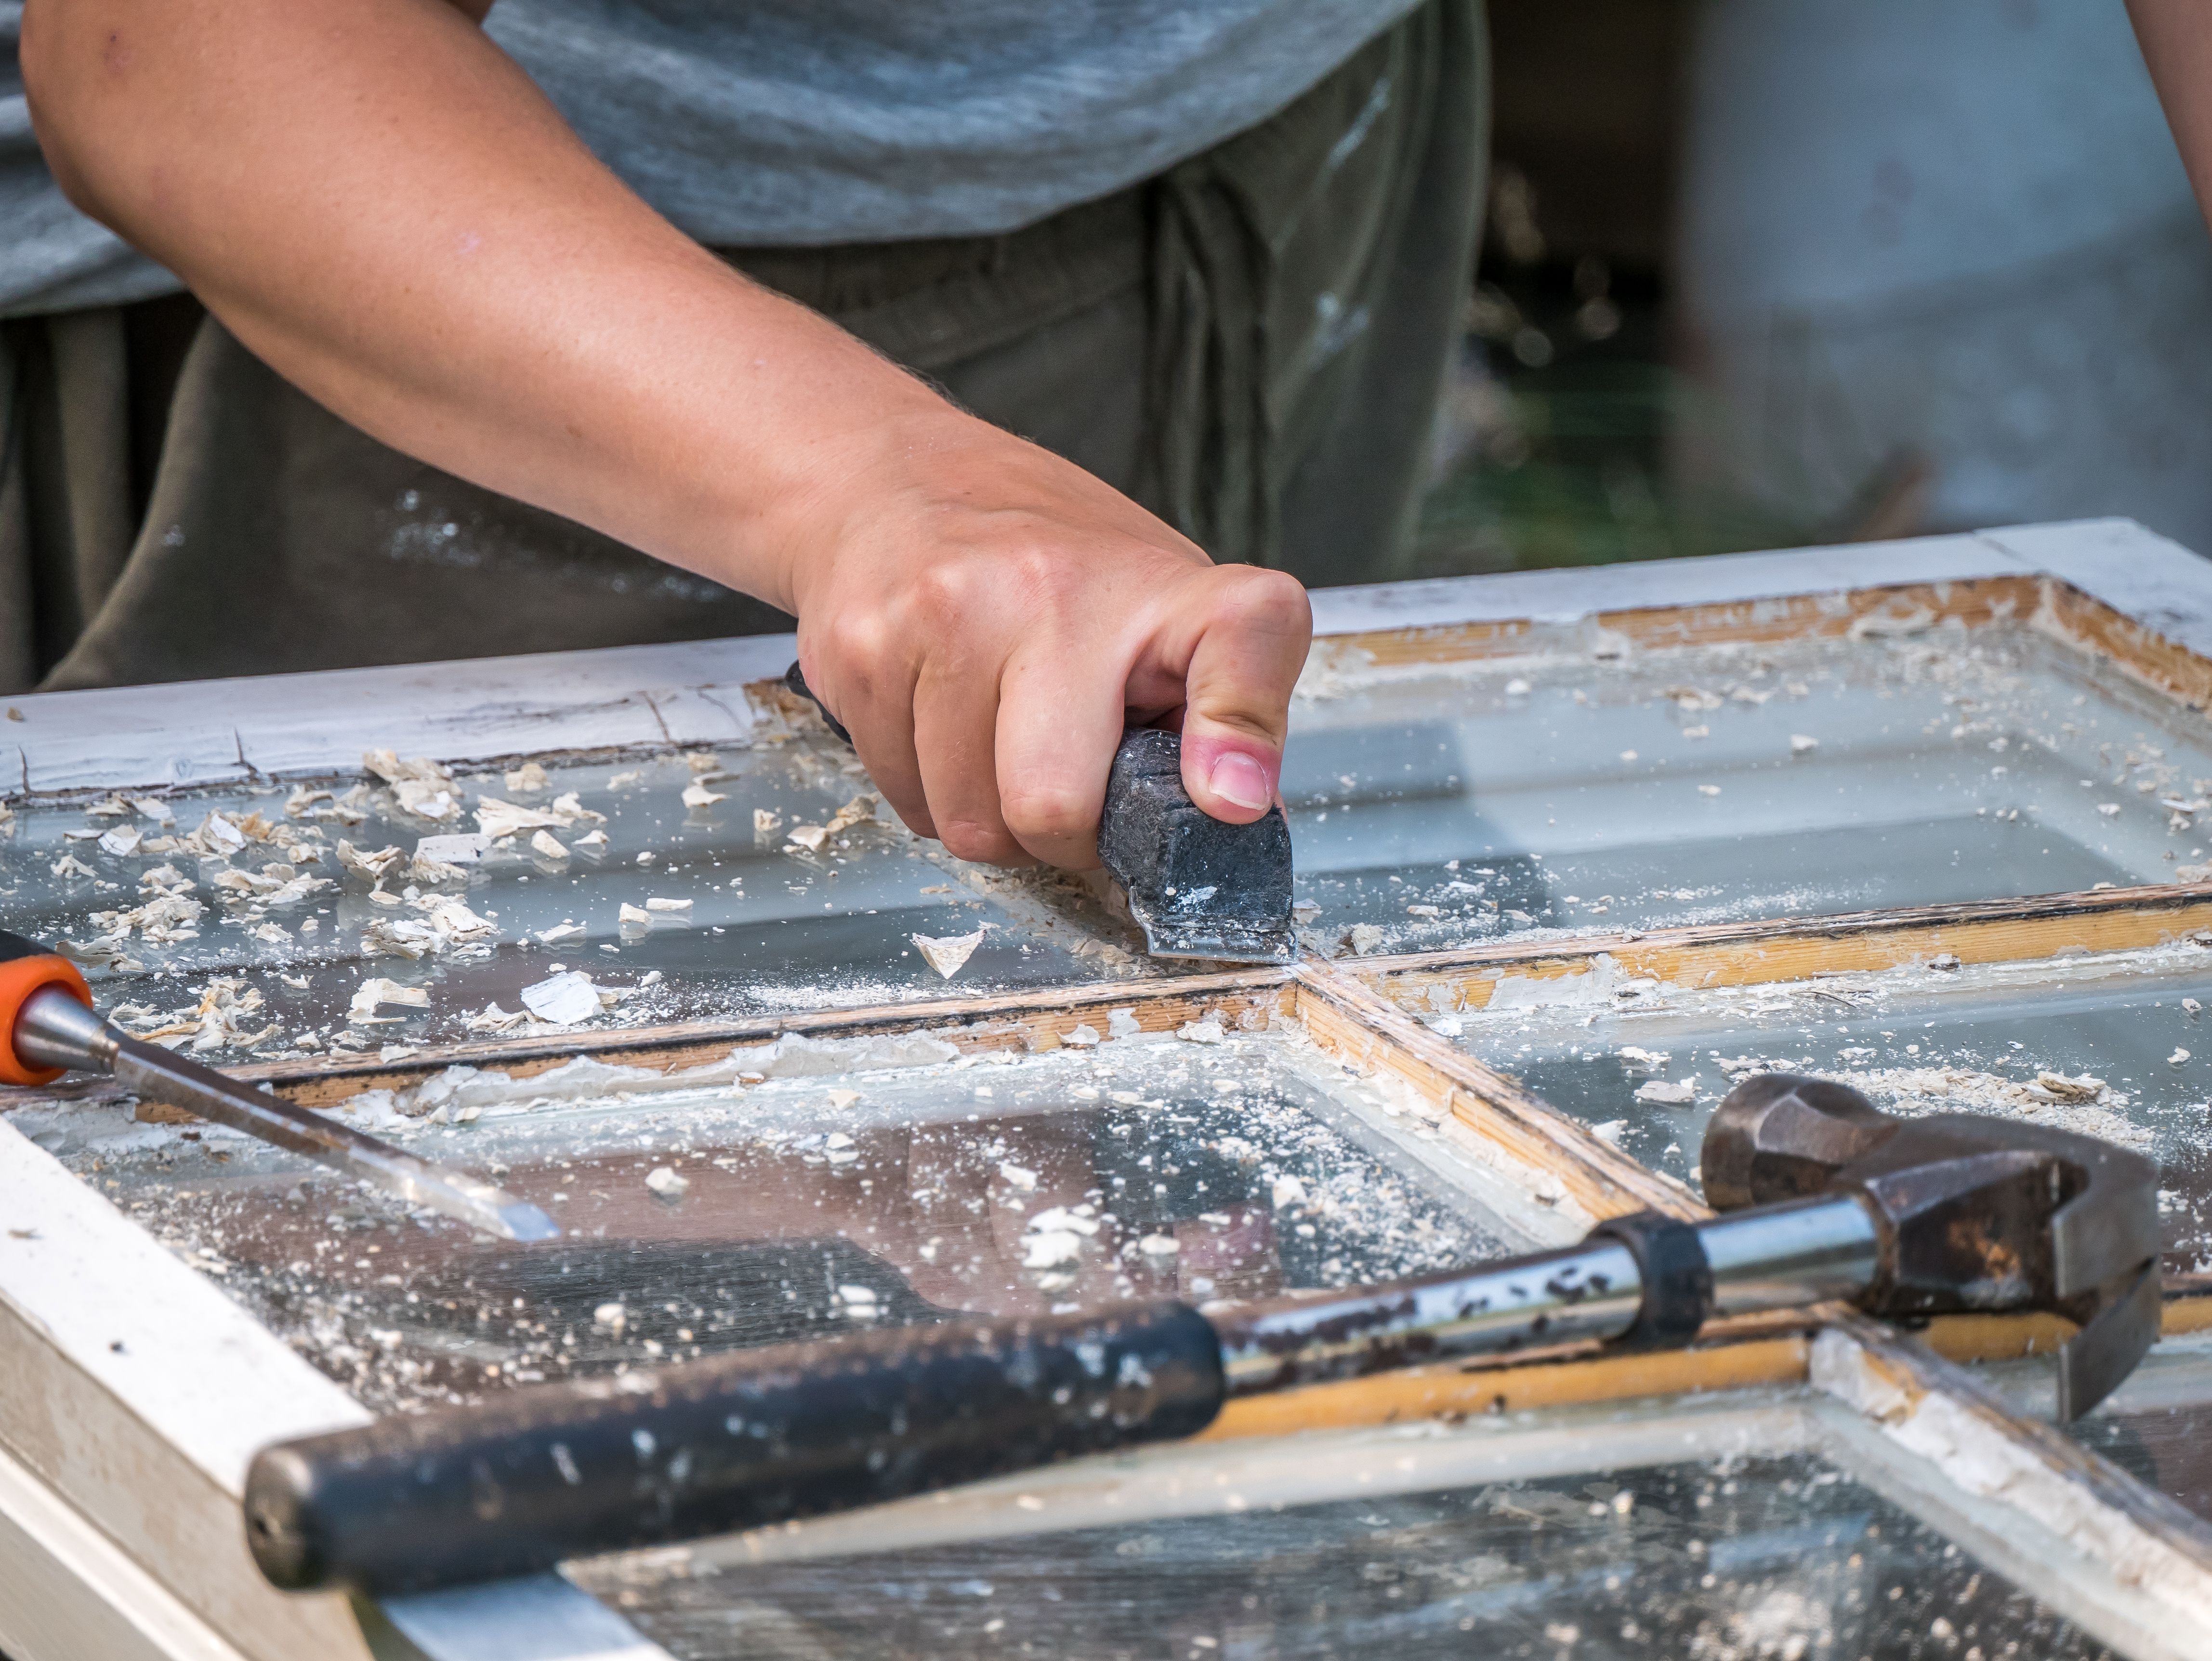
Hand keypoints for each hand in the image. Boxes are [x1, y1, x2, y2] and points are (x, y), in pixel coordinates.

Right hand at [778, 408, 1311, 869]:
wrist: (893, 478)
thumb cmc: (1048, 565)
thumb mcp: (1159, 611)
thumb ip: (1212, 712)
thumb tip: (1240, 816)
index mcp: (1163, 586)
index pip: (1242, 637)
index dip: (1239, 729)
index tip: (1227, 799)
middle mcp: (1055, 588)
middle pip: (1052, 806)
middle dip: (1060, 837)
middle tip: (1069, 790)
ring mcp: (946, 613)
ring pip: (967, 824)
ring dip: (987, 816)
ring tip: (997, 739)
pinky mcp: (861, 648)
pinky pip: (905, 801)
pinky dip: (928, 791)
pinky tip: (940, 721)